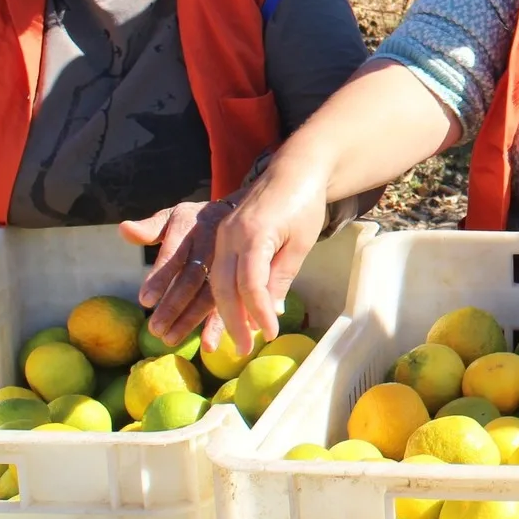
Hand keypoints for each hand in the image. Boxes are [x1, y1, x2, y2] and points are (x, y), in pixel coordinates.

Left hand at [124, 200, 233, 348]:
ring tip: (171, 338)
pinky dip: (218, 324)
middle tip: (155, 329)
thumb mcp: (172, 217)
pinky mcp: (238, 279)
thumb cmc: (193, 222)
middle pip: (192, 278)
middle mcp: (212, 245)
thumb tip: (123, 229)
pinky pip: (231, 303)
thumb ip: (149, 227)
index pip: (174, 253)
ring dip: (192, 319)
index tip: (145, 301)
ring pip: (210, 293)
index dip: (161, 276)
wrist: (236, 216)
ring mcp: (228, 263)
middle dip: (174, 305)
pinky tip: (208, 345)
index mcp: (191, 228)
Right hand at [203, 159, 331, 352]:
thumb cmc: (304, 204)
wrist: (293, 170)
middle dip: (233, 320)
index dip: (258, 312)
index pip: (251, 284)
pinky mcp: (223, 236)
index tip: (268, 334)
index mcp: (254, 234)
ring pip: (214, 281)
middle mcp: (231, 235)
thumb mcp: (300, 243)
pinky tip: (233, 312)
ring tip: (234, 337)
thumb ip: (281, 276)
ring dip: (223, 311)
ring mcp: (224, 234)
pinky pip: (217, 270)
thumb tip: (271, 311)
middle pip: (224, 286)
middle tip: (244, 348)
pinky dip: (224, 294)